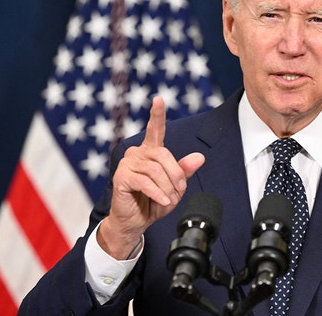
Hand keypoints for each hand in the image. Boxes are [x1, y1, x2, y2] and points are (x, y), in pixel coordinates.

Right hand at [97, 97, 204, 258]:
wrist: (135, 222)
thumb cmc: (153, 202)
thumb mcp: (174, 187)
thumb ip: (184, 171)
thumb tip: (199, 157)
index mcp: (150, 152)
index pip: (155, 130)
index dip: (157, 115)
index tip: (159, 99)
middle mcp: (137, 154)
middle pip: (163, 155)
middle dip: (175, 174)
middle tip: (179, 190)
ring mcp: (127, 164)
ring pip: (155, 170)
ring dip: (167, 188)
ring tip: (169, 199)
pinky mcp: (121, 178)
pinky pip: (146, 182)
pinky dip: (158, 194)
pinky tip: (163, 202)